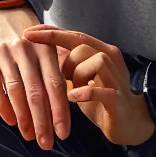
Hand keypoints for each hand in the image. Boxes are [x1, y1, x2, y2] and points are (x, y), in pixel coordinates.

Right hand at [0, 8, 69, 148]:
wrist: (5, 13)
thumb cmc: (34, 40)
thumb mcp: (49, 48)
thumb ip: (57, 72)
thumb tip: (70, 105)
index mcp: (47, 49)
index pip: (56, 85)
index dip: (60, 111)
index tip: (63, 134)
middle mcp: (27, 50)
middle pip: (36, 92)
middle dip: (42, 121)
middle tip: (47, 144)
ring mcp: (5, 53)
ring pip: (16, 92)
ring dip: (24, 118)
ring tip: (30, 136)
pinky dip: (3, 106)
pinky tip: (11, 122)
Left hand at [22, 27, 153, 146]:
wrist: (129, 123)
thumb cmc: (100, 99)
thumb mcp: (80, 78)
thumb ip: (67, 63)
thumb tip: (42, 49)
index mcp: (103, 51)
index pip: (75, 35)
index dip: (51, 33)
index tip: (27, 33)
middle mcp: (112, 60)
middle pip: (83, 47)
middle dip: (66, 62)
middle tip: (64, 80)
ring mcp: (117, 78)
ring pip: (95, 62)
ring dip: (77, 75)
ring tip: (72, 90)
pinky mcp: (118, 99)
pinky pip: (101, 90)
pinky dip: (84, 92)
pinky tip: (73, 97)